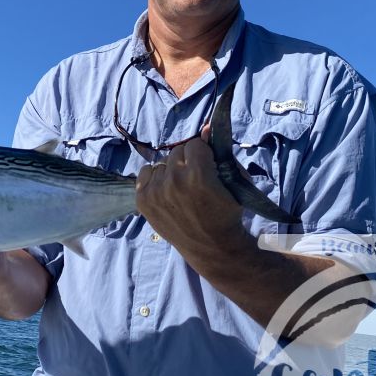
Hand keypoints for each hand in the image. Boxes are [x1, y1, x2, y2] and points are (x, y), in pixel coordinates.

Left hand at [135, 138, 247, 275]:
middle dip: (188, 161)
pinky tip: (167, 191)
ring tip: (181, 188)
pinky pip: (145, 173)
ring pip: (162, 163)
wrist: (212, 247)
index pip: (195, 144)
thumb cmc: (227, 212)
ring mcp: (155, 192)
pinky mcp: (142, 201)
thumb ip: (219, 153)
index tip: (208, 167)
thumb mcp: (232, 181)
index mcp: (198, 174)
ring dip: (171, 170)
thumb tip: (204, 128)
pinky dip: (156, 179)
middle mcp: (173, 181)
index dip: (204, 155)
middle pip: (177, 151)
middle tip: (196, 179)